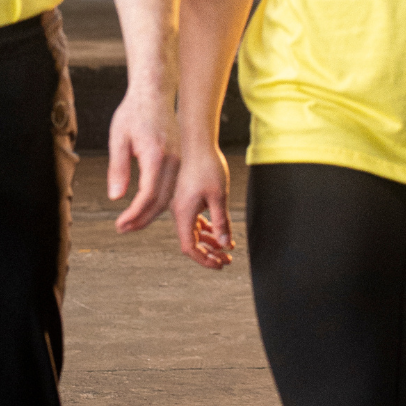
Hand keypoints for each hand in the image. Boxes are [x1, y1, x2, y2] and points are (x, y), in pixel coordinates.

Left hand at [107, 89, 179, 231]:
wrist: (154, 93)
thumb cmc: (133, 112)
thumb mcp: (118, 138)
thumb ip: (118, 168)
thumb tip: (115, 197)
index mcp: (156, 155)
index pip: (148, 194)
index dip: (134, 214)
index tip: (121, 224)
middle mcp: (172, 160)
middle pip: (161, 201)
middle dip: (142, 219)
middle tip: (123, 229)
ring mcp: (179, 160)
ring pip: (169, 196)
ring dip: (150, 213)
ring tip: (131, 223)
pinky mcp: (179, 159)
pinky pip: (171, 187)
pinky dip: (158, 201)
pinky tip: (144, 207)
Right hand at [172, 144, 234, 269]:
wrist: (196, 141)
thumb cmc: (206, 164)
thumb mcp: (219, 196)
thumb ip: (221, 221)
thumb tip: (224, 243)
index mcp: (183, 212)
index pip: (190, 247)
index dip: (204, 259)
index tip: (219, 264)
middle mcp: (179, 211)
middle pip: (192, 241)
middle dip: (209, 253)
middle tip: (226, 260)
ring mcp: (182, 204)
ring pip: (194, 231)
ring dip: (209, 241)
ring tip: (226, 247)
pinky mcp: (187, 197)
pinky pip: (195, 220)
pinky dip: (207, 228)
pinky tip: (218, 230)